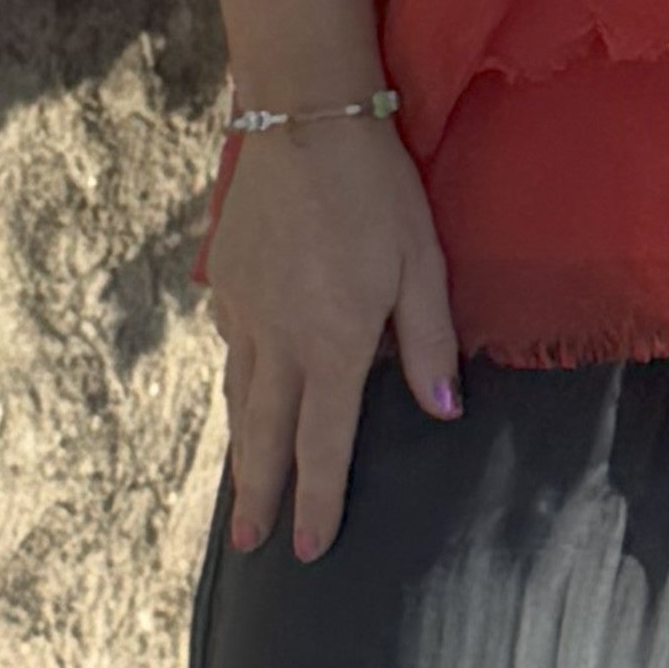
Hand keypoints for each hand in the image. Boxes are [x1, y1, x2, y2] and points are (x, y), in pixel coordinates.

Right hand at [205, 115, 461, 565]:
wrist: (304, 118)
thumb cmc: (377, 188)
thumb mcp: (421, 261)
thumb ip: (430, 340)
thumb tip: (444, 411)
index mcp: (333, 343)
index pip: (324, 444)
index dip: (318, 500)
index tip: (310, 549)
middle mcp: (279, 339)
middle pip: (265, 436)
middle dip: (259, 495)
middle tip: (250, 547)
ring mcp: (244, 309)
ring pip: (239, 396)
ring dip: (241, 447)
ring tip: (241, 487)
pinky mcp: (224, 278)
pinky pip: (229, 345)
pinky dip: (234, 380)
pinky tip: (240, 388)